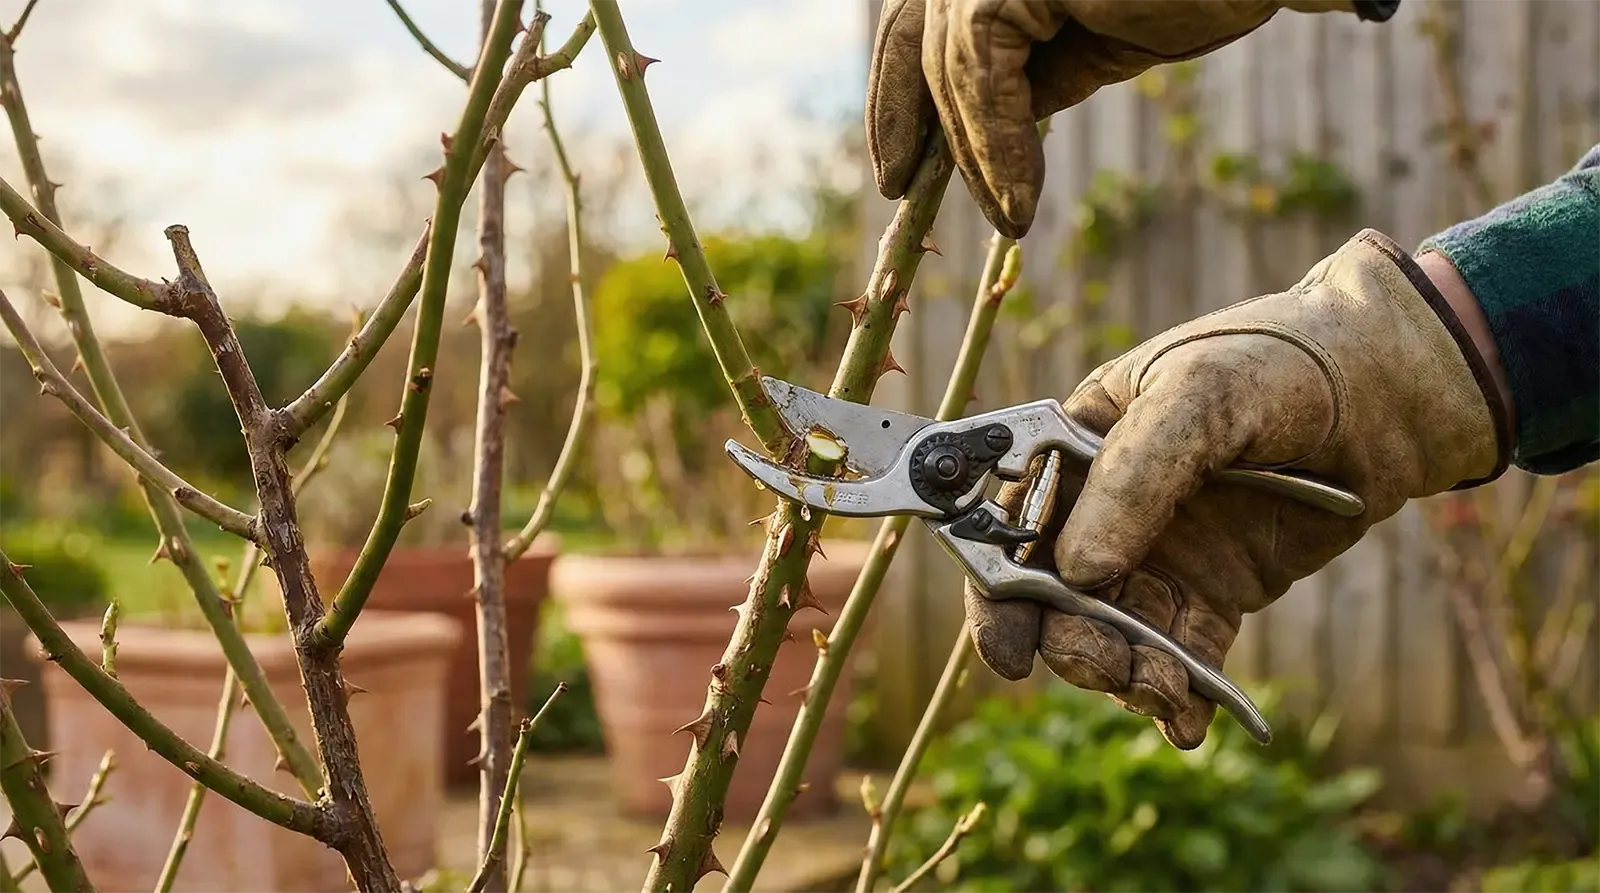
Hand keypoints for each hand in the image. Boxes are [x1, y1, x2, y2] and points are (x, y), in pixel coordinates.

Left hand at [865, 0, 1398, 238]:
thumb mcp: (1090, 46)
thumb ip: (1032, 78)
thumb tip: (985, 141)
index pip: (915, 30)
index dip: (895, 102)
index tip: (896, 172)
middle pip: (919, 48)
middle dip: (915, 132)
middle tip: (909, 202)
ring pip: (954, 72)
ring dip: (979, 160)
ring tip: (1009, 221)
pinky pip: (985, 78)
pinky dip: (1001, 148)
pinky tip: (1020, 203)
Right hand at [964, 229, 1509, 747]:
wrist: (1389, 390)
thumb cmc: (1277, 361)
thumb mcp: (1198, 396)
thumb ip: (1131, 478)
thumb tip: (1077, 573)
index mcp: (1068, 449)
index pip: (1004, 526)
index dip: (993, 591)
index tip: (1009, 649)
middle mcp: (1099, 509)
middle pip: (1051, 597)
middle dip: (1068, 642)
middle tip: (1106, 665)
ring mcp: (1156, 555)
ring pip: (1111, 636)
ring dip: (1124, 673)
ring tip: (1163, 688)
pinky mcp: (1212, 595)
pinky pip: (1178, 656)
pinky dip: (1176, 697)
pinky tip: (1188, 724)